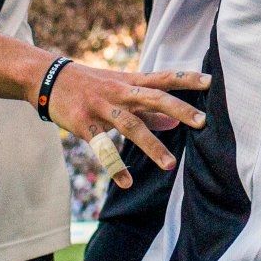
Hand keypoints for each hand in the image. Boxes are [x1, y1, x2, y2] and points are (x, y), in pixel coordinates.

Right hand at [43, 63, 210, 187]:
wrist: (49, 78)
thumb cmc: (91, 85)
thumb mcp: (120, 90)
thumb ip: (148, 108)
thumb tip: (176, 122)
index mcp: (130, 82)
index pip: (164, 78)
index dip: (187, 80)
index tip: (211, 82)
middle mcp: (119, 91)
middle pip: (153, 98)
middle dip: (179, 109)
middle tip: (203, 122)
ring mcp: (101, 107)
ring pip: (130, 125)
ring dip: (151, 145)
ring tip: (169, 165)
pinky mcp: (84, 123)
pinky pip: (102, 147)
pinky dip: (115, 165)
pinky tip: (127, 182)